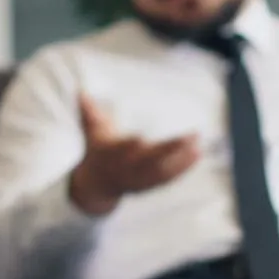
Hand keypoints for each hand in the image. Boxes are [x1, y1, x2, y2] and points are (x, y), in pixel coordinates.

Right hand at [69, 94, 199, 215]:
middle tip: (190, 137)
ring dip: (182, 160)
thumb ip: (90, 114)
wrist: (97, 184)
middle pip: (150, 162)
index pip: (121, 150)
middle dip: (170, 150)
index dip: (129, 146)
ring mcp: (139, 179)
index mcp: (112, 155)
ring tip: (198, 146)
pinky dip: (183, 168)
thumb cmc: (99, 151)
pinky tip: (197, 154)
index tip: (140, 138)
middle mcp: (127, 169)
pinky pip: (168, 178)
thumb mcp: (93, 132)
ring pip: (162, 172)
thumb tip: (81, 92)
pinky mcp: (150, 185)